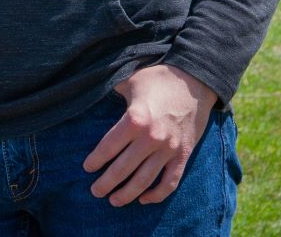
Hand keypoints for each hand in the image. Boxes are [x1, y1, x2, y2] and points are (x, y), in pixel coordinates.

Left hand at [82, 65, 216, 206]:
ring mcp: (169, 149)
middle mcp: (151, 138)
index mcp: (135, 119)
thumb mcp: (130, 80)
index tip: (87, 168)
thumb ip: (112, 91)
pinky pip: (169, 182)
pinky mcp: (183, 155)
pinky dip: (156, 195)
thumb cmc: (157, 79)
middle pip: (123, 169)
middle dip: (106, 183)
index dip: (96, 160)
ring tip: (114, 200)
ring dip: (128, 194)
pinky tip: (144, 199)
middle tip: (95, 191)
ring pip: (144, 181)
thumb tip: (91, 92)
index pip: (109, 147)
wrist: (193, 81)